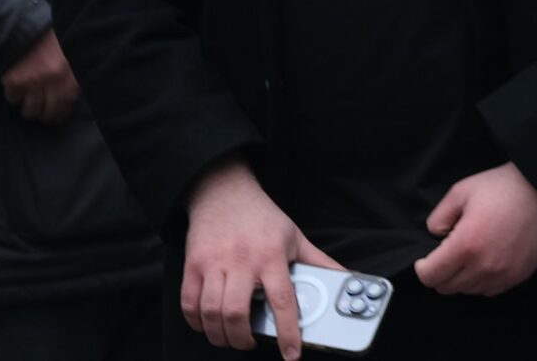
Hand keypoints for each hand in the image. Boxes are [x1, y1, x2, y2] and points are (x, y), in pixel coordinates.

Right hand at [0, 26, 79, 122]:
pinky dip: (14, 97)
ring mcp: (34, 82)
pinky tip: (18, 91)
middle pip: (48, 112)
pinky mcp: (15, 80)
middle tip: (43, 113)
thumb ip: (74, 77)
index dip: (60, 114)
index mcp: (73, 75)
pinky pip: (12, 99)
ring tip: (30, 105)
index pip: (67, 105)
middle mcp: (54, 82)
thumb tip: (70, 99)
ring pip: (30, 110)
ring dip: (30, 109)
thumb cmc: (56, 40)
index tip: (57, 116)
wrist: (30, 25)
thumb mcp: (74, 56)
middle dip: (45, 114)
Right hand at [180, 157, 341, 359]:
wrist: (224, 192)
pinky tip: (207, 326)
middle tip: (251, 343)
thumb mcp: (296, 237)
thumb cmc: (263, 219)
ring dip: (219, 335)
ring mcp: (214, 264)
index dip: (288, 332)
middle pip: (237, 312)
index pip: (283, 300)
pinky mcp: (193, 265)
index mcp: (273, 256)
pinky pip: (189, 303)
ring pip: (211, 312)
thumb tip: (347, 279)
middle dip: (243, 339)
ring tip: (231, 338)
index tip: (291, 354)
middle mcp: (242, 261)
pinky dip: (196, 322)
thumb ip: (320, 262)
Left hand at [416, 162, 536, 296]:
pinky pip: (490, 290)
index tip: (428, 257)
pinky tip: (487, 261)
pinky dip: (483, 281)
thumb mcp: (463, 190)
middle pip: (447, 288)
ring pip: (468, 291)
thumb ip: (439, 216)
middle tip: (449, 253)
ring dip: (462, 278)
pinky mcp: (520, 275)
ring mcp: (504, 274)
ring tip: (470, 256)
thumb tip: (435, 236)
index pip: (430, 276)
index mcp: (466, 245)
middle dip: (441, 273)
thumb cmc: (505, 186)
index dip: (423, 267)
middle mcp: (484, 266)